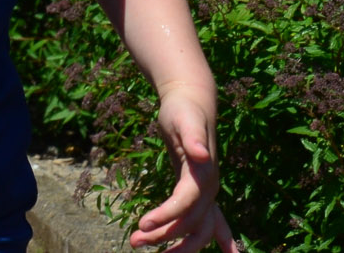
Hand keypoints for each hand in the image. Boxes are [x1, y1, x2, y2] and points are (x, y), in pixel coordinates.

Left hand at [130, 88, 234, 250]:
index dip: (166, 216)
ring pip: (196, 228)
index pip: (186, 204)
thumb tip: (201, 154)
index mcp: (204, 175)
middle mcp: (209, 189)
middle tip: (134, 243)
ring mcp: (207, 193)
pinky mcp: (198, 192)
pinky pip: (208, 223)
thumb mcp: (184, 119)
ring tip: (138, 244)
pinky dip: (208, 240)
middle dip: (167, 237)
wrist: (193, 104)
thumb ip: (193, 137)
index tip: (143, 223)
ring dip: (174, 242)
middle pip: (192, 224)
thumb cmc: (184, 110)